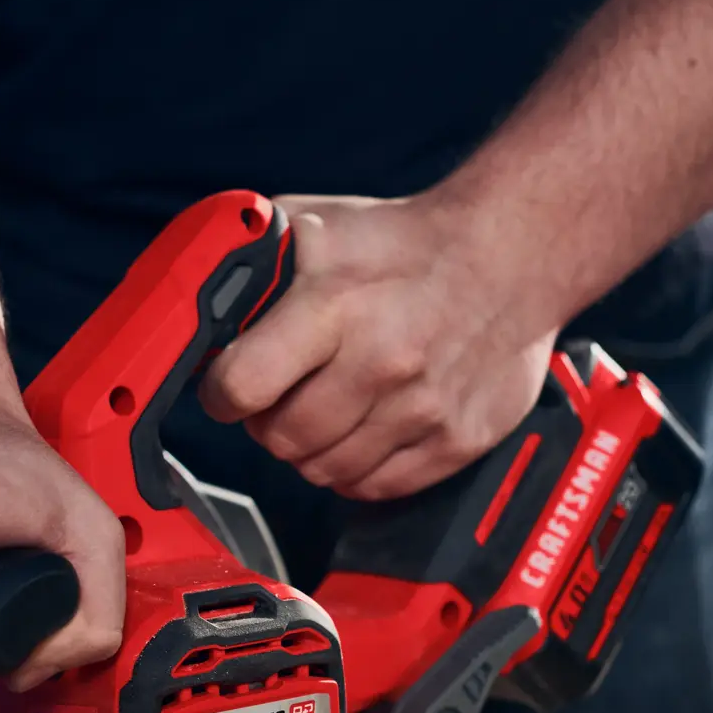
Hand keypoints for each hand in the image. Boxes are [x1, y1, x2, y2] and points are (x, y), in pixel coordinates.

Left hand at [199, 193, 560, 500]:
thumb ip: (254, 263)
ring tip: (325, 409)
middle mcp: (382, 362)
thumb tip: (198, 303)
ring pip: (325, 471)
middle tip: (280, 399)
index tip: (227, 387)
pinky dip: (357, 469)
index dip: (222, 393)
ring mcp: (423, 408)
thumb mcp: (318, 225)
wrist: (513, 253)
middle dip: (267, 424)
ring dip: (312, 449)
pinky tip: (363, 429)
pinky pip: (376, 487)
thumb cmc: (405, 242)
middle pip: (282, 439)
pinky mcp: (457, 441)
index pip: (242, 385)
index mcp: (336, 306)